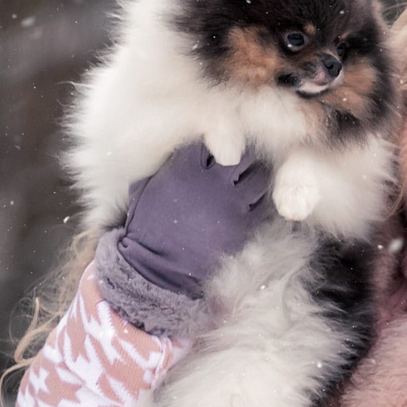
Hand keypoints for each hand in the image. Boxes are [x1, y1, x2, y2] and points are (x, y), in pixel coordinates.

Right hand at [116, 140, 269, 298]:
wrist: (156, 266)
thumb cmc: (146, 226)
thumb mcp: (144, 188)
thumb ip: (164, 166)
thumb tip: (176, 150)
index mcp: (186, 169)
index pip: (212, 141)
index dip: (218, 141)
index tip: (219, 146)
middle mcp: (212, 183)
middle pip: (242, 156)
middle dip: (244, 156)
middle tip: (242, 161)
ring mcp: (231, 204)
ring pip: (258, 179)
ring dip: (256, 177)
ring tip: (250, 181)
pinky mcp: (243, 226)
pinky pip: (262, 206)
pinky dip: (260, 201)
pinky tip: (253, 202)